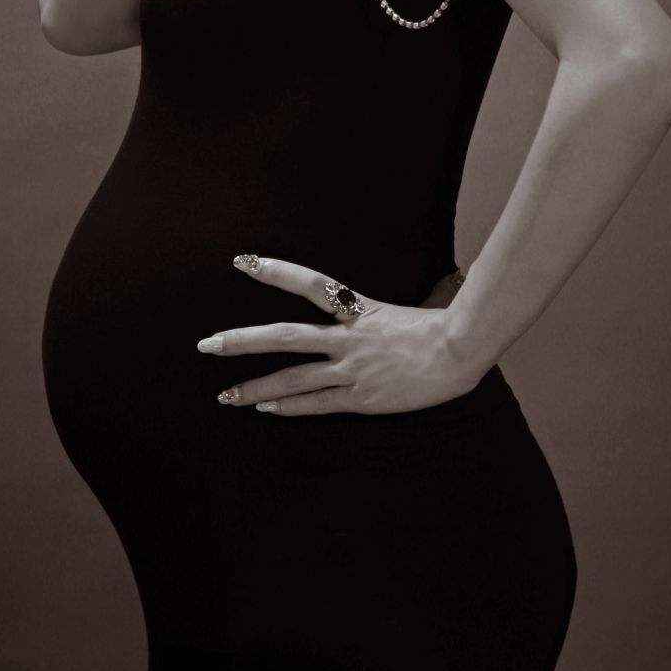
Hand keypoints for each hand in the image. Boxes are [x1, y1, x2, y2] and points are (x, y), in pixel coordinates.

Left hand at [197, 254, 485, 415]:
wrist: (462, 350)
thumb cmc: (447, 324)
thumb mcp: (420, 301)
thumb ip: (414, 294)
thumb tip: (447, 276)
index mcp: (357, 309)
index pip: (309, 283)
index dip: (275, 271)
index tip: (243, 262)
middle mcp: (346, 337)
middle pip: (283, 336)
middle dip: (242, 341)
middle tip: (207, 344)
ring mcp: (351, 369)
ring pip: (291, 378)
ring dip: (254, 387)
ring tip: (224, 394)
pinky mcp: (361, 398)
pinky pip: (316, 404)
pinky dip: (288, 406)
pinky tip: (264, 409)